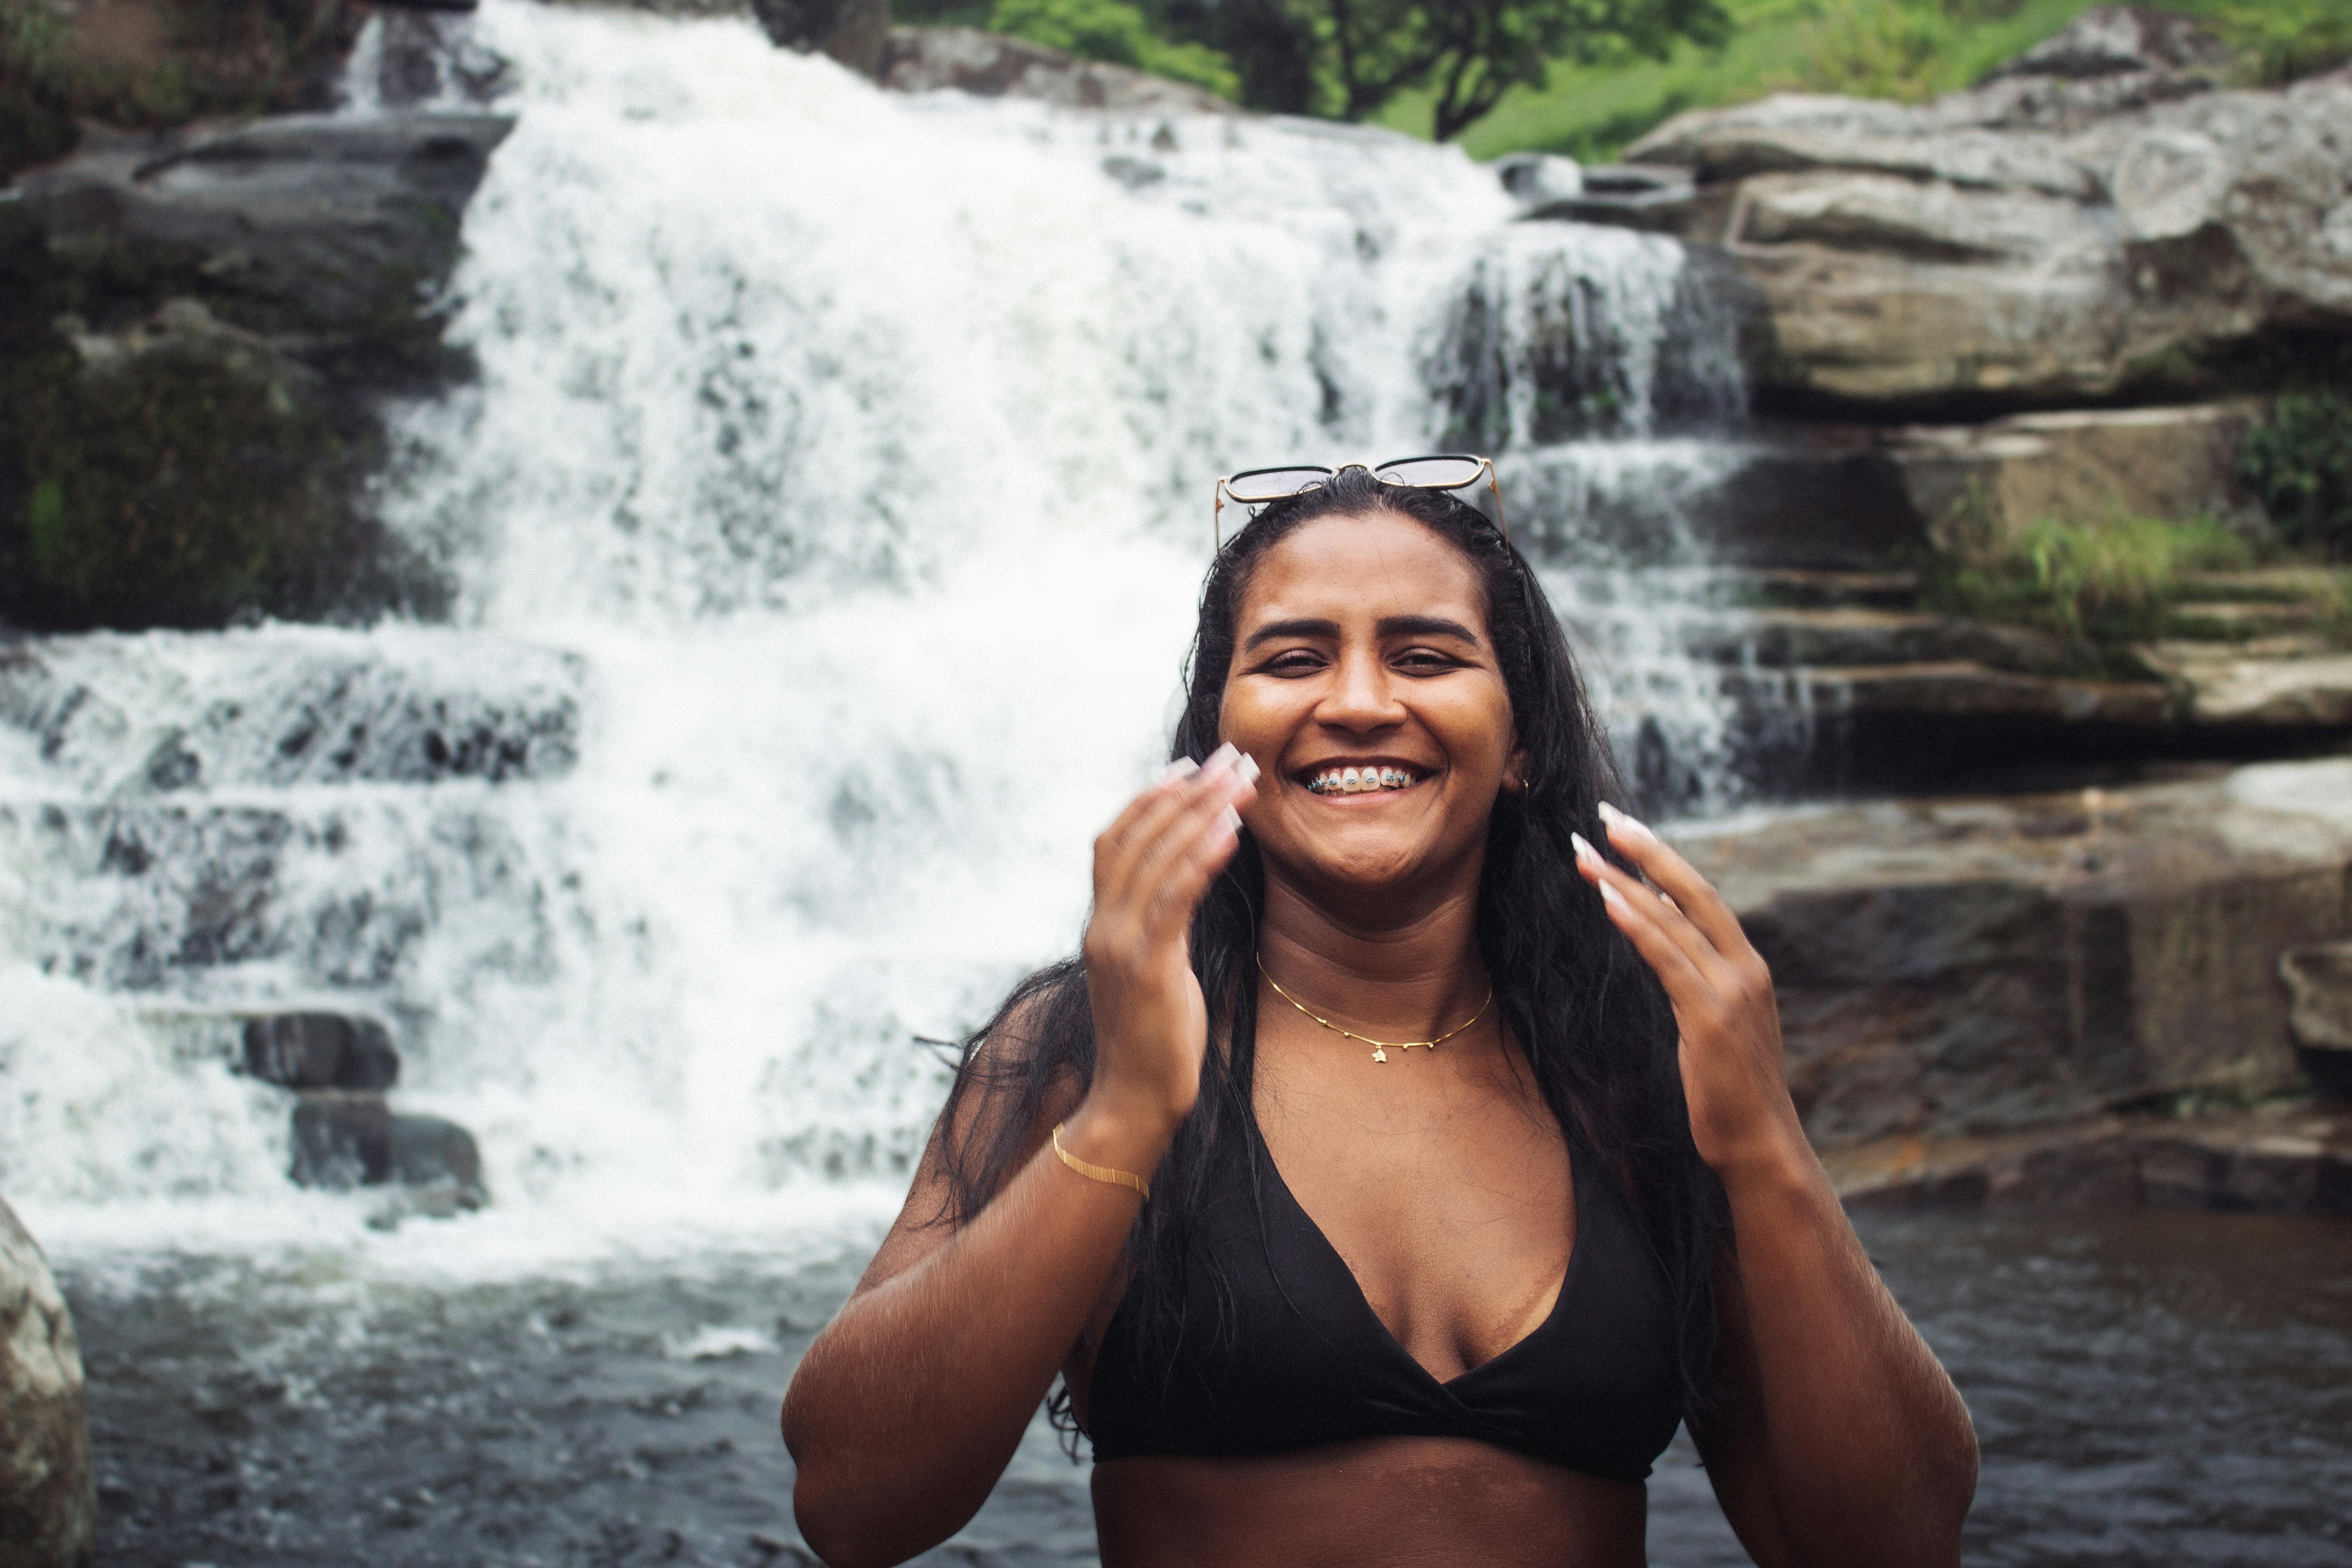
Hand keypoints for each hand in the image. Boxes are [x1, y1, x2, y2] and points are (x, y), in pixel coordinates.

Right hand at [1078, 744, 1257, 1142]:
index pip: (1115, 842)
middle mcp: (1103, 927)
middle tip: (1230, 757)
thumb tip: (1183, 889)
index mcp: (1101, 926)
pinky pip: (1175, 897)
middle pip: (1137, 836)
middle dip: (1186, 791)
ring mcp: (1120, 945)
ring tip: (1242, 780)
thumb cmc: (1153, 1042)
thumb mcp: (1152, 972)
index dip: (1148, 798)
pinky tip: (1232, 830)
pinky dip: (1202, 857)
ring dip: (1202, 811)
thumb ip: (1156, 929)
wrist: (1133, 1102)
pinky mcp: (1148, 967)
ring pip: (1157, 858)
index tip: (1186, 766)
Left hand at [1572, 803, 1806, 1179]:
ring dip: (1625, 883)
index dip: (1664, 860)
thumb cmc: (1730, 1089)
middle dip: (1648, 850)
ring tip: (1584, 854)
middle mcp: (1745, 969)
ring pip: (1673, 921)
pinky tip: (1609, 900)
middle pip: (1693, 892)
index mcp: (1747, 967)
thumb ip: (1695, 972)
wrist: (1760, 1144)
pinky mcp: (1711, 1018)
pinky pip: (1668, 960)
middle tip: (1605, 815)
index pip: (1703, 897)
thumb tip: (1660, 923)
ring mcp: (1731, 991)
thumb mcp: (1715, 1020)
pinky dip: (1639, 926)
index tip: (1626, 829)